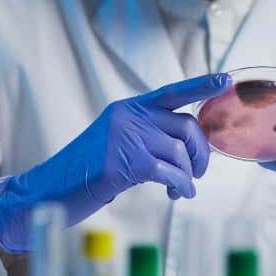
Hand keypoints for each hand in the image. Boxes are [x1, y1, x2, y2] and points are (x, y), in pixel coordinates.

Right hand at [0, 73, 231, 252]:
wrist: (49, 190)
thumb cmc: (88, 172)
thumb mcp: (118, 143)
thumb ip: (148, 136)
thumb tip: (186, 148)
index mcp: (129, 108)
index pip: (172, 92)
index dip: (201, 86)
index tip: (225, 80)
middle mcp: (128, 116)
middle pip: (186, 125)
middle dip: (201, 152)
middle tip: (198, 173)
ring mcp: (124, 137)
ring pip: (179, 151)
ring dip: (188, 174)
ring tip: (181, 189)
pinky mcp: (123, 162)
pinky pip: (169, 171)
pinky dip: (181, 185)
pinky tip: (178, 194)